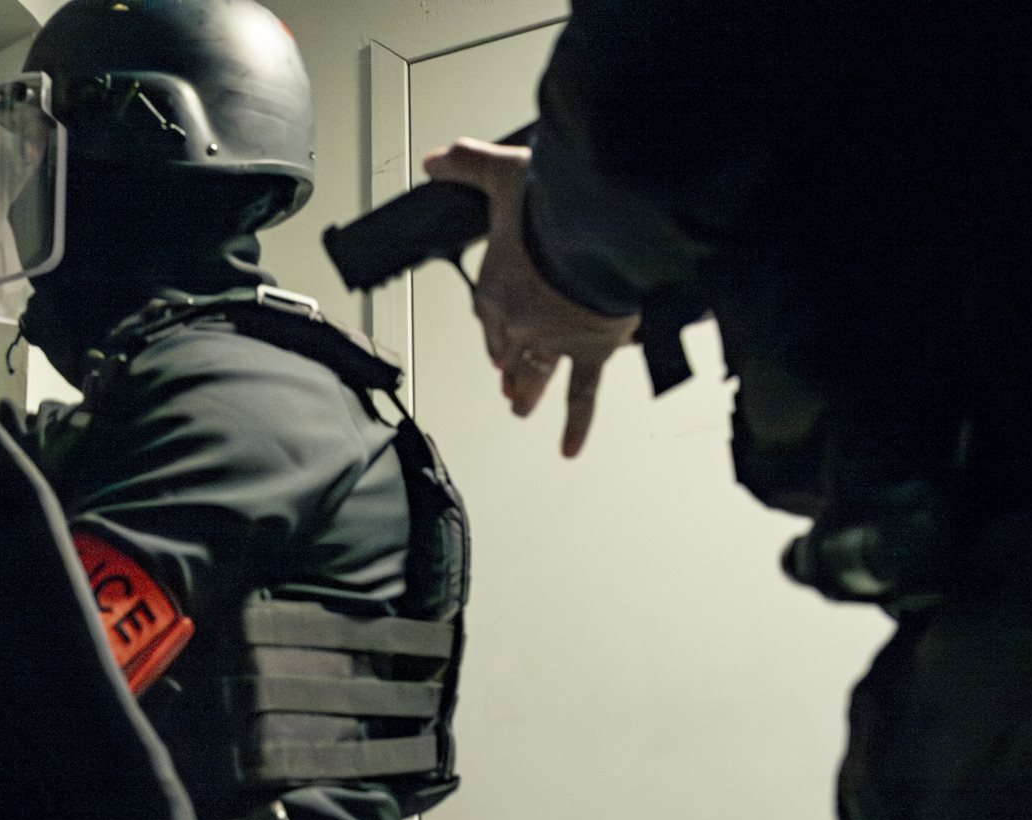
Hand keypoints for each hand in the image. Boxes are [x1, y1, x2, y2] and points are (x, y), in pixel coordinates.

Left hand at [422, 137, 640, 456]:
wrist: (598, 230)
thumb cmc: (554, 205)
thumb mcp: (502, 171)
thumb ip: (468, 163)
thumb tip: (434, 159)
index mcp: (496, 286)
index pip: (487, 314)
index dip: (491, 322)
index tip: (494, 329)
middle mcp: (520, 321)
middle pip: (507, 348)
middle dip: (505, 362)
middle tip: (503, 378)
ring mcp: (554, 341)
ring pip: (534, 373)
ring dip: (524, 392)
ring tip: (520, 408)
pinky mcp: (590, 352)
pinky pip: (581, 395)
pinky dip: (575, 424)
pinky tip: (568, 449)